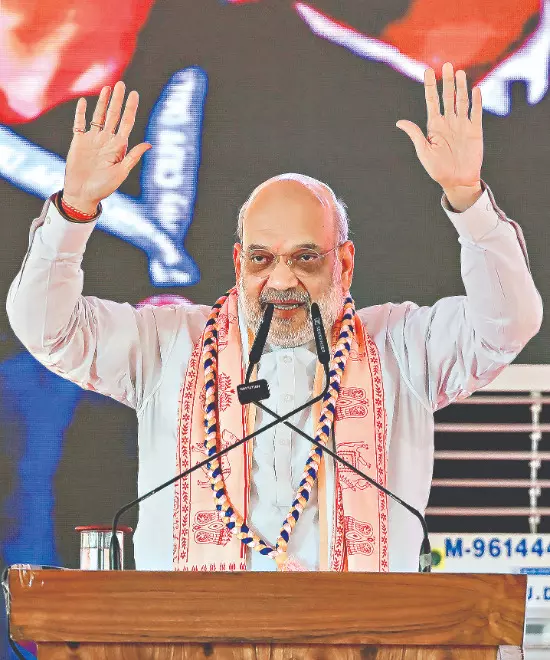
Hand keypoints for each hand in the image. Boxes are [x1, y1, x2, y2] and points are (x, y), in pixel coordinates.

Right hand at [63, 81, 150, 213]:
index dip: (131, 108)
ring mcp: (93, 140)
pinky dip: (81, 113)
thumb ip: (133, 157)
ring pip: (98, 116)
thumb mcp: (121, 172)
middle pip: (113, 115)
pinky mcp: (79, 142)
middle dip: (118, 100)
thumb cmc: (103, 187)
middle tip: (121, 84)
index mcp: (119, 147)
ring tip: (107, 88)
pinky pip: (79, 124)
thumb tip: (149, 144)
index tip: (135, 94)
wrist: (83, 194)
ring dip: (102, 102)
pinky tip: (84, 101)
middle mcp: (107, 140)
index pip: (127, 123)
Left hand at [396, 63, 482, 210]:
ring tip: (459, 73)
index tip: (428, 70)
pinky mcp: (475, 130)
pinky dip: (476, 101)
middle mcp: (448, 122)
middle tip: (446, 65)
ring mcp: (462, 125)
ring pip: (462, 101)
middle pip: (448, 97)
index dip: (430, 86)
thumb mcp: (423, 151)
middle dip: (447, 82)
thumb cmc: (437, 169)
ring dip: (461, 87)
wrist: (457, 181)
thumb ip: (415, 134)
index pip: (432, 101)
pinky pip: (476, 113)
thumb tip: (399, 121)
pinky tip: (475, 89)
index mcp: (434, 126)